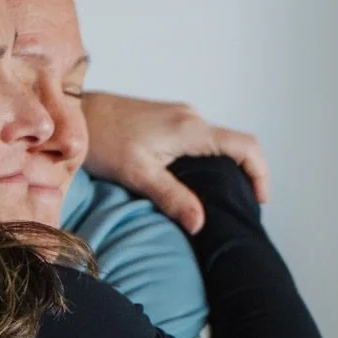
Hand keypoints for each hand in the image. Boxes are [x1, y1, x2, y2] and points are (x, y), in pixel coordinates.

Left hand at [82, 92, 269, 234]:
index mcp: (191, 130)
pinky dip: (205, 162)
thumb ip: (172, 197)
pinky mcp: (169, 119)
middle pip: (234, 147)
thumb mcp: (138, 174)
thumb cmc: (102, 141)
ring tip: (215, 201)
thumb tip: (200, 224)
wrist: (77, 114)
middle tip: (237, 208)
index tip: (259, 201)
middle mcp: (192, 118)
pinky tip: (191, 183)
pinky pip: (199, 141)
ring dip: (223, 170)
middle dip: (243, 176)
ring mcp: (181, 116)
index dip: (261, 173)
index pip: (245, 146)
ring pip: (216, 144)